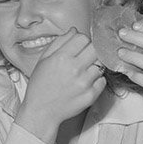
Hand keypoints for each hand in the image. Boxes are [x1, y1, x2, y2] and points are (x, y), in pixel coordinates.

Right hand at [16, 29, 105, 143]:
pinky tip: (85, 83)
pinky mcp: (91, 95)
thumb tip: (74, 31)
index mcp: (61, 58)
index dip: (81, 41)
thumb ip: (59, 42)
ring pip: (101, 64)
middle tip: (83, 58)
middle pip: (95, 48)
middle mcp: (75, 69)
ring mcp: (84, 83)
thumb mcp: (43, 60)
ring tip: (83, 72)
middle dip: (90, 51)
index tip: (78, 47)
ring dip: (94, 66)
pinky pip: (102, 80)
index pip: (83, 38)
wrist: (41, 112)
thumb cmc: (40, 86)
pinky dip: (96, 80)